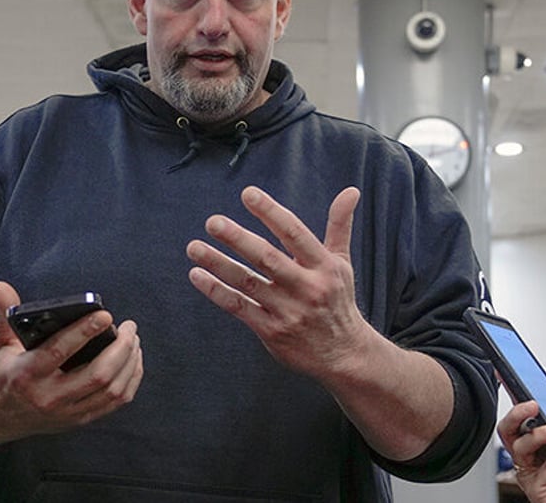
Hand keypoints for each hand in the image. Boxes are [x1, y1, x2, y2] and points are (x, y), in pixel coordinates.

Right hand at [0, 281, 143, 440]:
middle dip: (120, 348)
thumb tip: (1, 286)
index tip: (105, 315)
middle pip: (97, 374)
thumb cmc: (5, 372)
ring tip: (133, 339)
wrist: (0, 417)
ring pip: (111, 390)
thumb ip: (4, 313)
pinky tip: (133, 360)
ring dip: (129, 362)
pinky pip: (115, 402)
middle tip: (129, 327)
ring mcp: (67, 412)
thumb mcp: (0, 343)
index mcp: (26, 374)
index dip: (84, 331)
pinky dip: (130, 380)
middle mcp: (48, 397)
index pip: (60, 351)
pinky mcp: (80, 419)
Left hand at [186, 185, 364, 378]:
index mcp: (324, 266)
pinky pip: (239, 308)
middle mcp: (306, 288)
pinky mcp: (271, 331)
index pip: (294, 233)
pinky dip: (216, 292)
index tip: (248, 194)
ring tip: (194, 247)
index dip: (271, 212)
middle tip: (213, 222)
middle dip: (238, 240)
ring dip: (218, 264)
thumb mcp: (341, 263)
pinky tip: (197, 275)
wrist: (343, 355)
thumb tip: (351, 191)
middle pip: (267, 259)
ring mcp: (288, 311)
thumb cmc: (337, 300)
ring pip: (248, 283)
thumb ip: (339, 225)